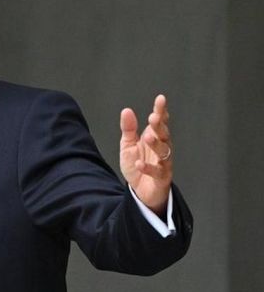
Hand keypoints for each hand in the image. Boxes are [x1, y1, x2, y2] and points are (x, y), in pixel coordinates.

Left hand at [119, 93, 172, 215]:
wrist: (141, 191)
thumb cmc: (138, 165)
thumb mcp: (128, 145)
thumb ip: (129, 129)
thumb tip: (127, 111)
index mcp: (154, 138)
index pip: (159, 122)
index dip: (161, 111)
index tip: (160, 99)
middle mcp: (162, 149)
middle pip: (164, 135)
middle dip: (160, 126)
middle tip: (154, 117)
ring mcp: (163, 163)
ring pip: (164, 152)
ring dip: (156, 145)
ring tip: (148, 137)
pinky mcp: (161, 178)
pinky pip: (157, 172)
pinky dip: (148, 168)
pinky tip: (140, 163)